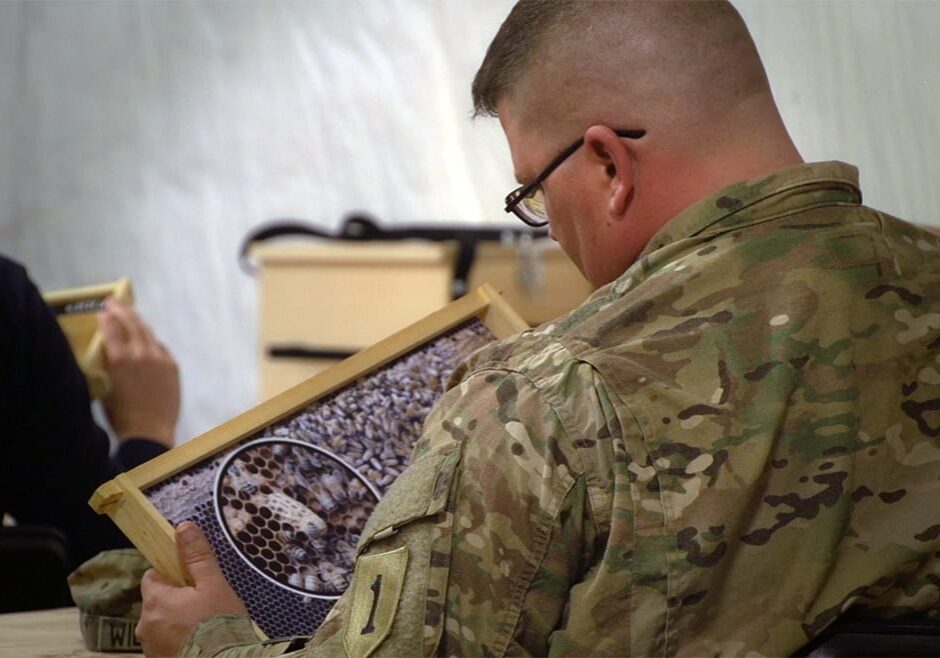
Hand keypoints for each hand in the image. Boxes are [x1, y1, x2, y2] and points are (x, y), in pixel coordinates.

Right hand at [98, 297, 179, 447]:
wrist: (150, 432)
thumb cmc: (121, 415)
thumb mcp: (105, 386)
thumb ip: (108, 364)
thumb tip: (108, 350)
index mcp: (120, 359)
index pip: (112, 328)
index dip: (107, 317)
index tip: (102, 311)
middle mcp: (141, 354)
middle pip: (132, 324)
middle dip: (122, 310)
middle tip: (114, 301)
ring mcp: (160, 359)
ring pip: (148, 333)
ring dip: (137, 323)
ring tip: (130, 316)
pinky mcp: (173, 366)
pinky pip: (160, 348)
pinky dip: (151, 342)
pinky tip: (146, 341)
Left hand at [137, 521, 248, 656]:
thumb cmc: (219, 625)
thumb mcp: (214, 585)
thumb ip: (197, 557)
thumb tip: (183, 527)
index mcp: (156, 600)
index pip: (152, 576)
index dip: (172, 575)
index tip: (191, 581)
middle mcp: (145, 624)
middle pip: (157, 601)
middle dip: (176, 600)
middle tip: (203, 605)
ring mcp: (150, 646)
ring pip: (161, 623)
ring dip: (176, 622)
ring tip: (203, 626)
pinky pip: (165, 642)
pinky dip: (178, 639)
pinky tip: (198, 641)